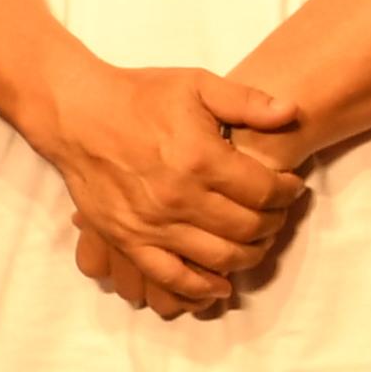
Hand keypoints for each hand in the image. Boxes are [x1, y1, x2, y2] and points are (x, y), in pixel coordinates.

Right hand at [42, 63, 304, 305]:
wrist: (77, 114)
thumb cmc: (140, 96)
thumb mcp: (198, 84)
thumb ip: (248, 100)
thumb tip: (291, 111)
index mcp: (201, 160)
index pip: (263, 191)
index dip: (287, 192)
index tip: (292, 186)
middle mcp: (179, 199)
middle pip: (246, 228)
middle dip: (274, 223)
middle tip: (278, 213)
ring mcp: (151, 225)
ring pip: (217, 257)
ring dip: (248, 256)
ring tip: (257, 241)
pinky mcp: (127, 240)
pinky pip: (169, 276)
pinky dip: (200, 288)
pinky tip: (220, 286)